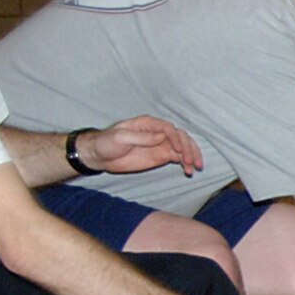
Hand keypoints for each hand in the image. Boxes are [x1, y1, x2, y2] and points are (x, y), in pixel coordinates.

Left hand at [82, 116, 204, 176]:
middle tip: (191, 161)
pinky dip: (185, 163)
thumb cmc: (106, 142)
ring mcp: (161, 145)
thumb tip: (161, 137)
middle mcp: (158, 133)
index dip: (176, 138)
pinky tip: (188, 170)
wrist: (99, 156)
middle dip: (189, 148)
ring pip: (183, 147)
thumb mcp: (121, 138)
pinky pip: (178, 158)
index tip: (179, 150)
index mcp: (148, 124)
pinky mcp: (160, 156)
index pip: (169, 128)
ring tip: (195, 167)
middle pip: (180, 137)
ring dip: (191, 156)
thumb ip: (141, 137)